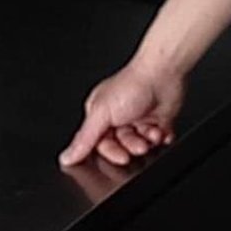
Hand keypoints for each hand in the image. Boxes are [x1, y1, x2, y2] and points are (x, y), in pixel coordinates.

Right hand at [58, 57, 185, 168]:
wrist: (163, 73)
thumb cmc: (132, 84)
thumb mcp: (101, 113)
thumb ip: (85, 139)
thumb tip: (66, 156)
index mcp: (100, 115)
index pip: (101, 144)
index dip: (112, 153)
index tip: (122, 157)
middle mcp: (118, 118)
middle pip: (122, 146)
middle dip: (132, 146)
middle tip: (139, 144)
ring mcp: (138, 119)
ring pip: (140, 144)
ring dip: (148, 141)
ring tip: (151, 134)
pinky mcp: (156, 120)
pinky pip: (157, 139)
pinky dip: (161, 137)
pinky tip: (160, 130)